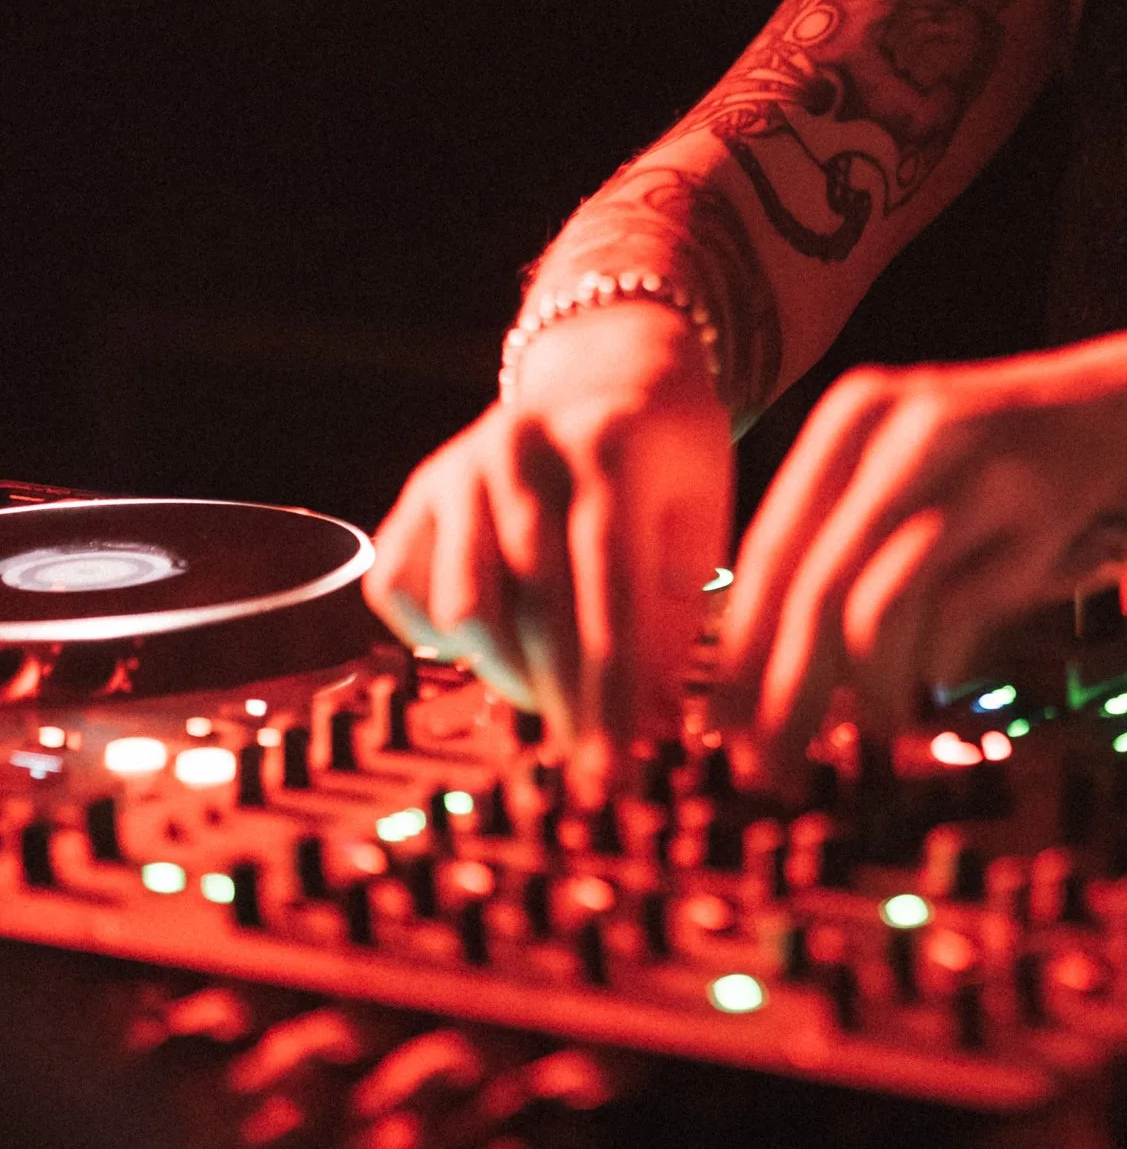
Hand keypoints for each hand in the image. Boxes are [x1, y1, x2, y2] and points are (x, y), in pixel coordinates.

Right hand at [364, 304, 732, 763]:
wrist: (603, 378)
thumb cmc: (665, 462)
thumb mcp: (699, 514)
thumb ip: (676, 610)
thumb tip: (652, 724)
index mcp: (610, 446)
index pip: (608, 588)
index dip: (614, 686)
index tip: (622, 762)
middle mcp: (521, 446)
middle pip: (534, 607)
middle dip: (566, 702)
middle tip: (592, 770)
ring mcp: (457, 467)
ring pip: (466, 609)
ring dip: (511, 678)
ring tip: (558, 702)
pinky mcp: (414, 493)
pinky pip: (406, 594)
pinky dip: (448, 642)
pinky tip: (500, 645)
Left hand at [712, 324, 1126, 778]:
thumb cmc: (1009, 463)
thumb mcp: (912, 470)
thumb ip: (844, 543)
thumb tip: (761, 671)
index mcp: (856, 417)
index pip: (768, 551)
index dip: (739, 651)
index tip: (719, 728)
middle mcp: (906, 431)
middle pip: (811, 587)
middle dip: (782, 692)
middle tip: (768, 766)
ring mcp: (974, 470)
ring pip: (875, 608)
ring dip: (857, 696)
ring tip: (855, 742)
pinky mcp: (1034, 517)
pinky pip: (953, 618)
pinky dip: (927, 674)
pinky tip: (924, 702)